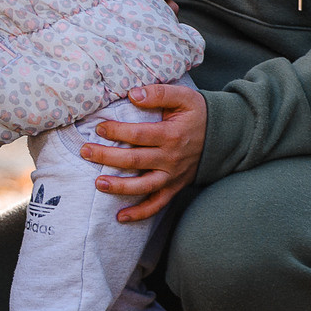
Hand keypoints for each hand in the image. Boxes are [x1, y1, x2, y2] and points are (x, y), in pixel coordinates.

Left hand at [79, 82, 205, 221]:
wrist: (225, 136)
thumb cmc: (198, 114)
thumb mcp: (184, 96)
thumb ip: (159, 93)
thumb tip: (133, 94)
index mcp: (171, 135)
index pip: (139, 135)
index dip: (117, 132)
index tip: (99, 128)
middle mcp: (171, 158)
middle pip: (135, 161)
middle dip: (107, 157)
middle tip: (85, 152)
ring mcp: (172, 176)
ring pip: (143, 186)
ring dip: (119, 187)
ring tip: (98, 183)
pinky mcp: (174, 187)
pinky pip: (157, 204)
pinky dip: (140, 213)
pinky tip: (120, 217)